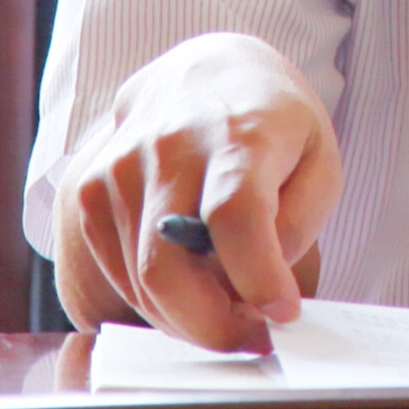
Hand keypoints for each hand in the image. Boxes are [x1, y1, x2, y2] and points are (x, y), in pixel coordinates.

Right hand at [52, 32, 340, 350]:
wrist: (207, 71)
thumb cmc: (271, 121)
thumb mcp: (317, 160)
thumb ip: (298, 226)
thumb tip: (264, 293)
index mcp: (237, 135)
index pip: (235, 217)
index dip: (258, 278)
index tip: (281, 312)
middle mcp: (169, 148)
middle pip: (169, 266)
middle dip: (211, 326)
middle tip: (248, 337)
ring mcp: (120, 168)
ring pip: (139, 282)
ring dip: (185, 318)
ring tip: (225, 307)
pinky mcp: (91, 189)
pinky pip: (114, 273)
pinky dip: (151, 299)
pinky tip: (187, 285)